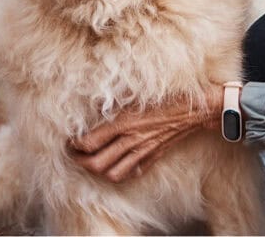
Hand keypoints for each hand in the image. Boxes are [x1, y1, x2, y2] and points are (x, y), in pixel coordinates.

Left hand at [69, 83, 223, 182]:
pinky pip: (131, 173)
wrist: (194, 108)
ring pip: (112, 173)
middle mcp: (131, 140)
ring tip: (92, 161)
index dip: (75, 144)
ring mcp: (142, 152)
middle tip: (74, 153)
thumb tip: (93, 103)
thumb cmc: (166, 94)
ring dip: (98, 170)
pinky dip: (120, 173)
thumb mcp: (136, 92)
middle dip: (81, 161)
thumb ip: (114, 100)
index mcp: (124, 123)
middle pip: (96, 163)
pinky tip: (115, 165)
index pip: (90, 143)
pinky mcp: (152, 157)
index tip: (70, 140)